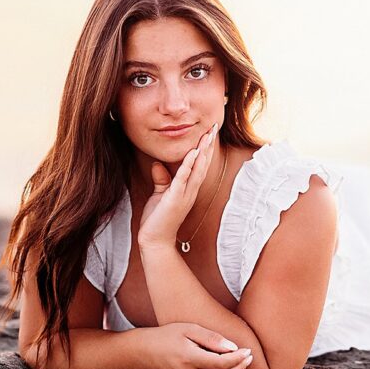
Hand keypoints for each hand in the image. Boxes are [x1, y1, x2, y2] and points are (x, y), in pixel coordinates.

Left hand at [138, 123, 218, 251]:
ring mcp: (185, 195)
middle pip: (203, 164)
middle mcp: (191, 191)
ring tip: (208, 135)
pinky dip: (189, 165)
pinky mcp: (175, 198)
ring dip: (203, 151)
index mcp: (188, 189)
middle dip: (208, 145)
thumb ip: (162, 179)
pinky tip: (193, 152)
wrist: (155, 241)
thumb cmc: (158, 219)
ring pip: (198, 169)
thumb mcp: (160, 195)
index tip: (209, 133)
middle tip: (214, 127)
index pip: (200, 165)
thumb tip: (157, 164)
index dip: (205, 149)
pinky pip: (183, 178)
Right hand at [148, 322, 252, 368]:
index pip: (221, 364)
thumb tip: (233, 348)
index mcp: (189, 359)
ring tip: (241, 366)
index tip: (248, 350)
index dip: (238, 358)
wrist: (145, 353)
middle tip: (248, 358)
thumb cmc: (168, 336)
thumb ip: (211, 338)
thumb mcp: (189, 329)